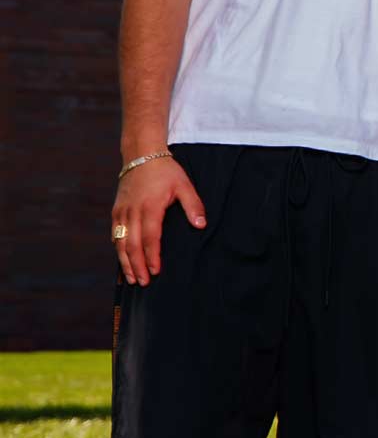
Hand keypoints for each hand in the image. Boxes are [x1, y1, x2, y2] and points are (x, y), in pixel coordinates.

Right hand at [112, 156, 205, 286]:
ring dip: (125, 261)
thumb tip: (201, 225)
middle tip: (142, 283)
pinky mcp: (116, 210)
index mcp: (150, 207)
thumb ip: (194, 205)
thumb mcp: (184, 184)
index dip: (152, 256)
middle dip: (136, 265)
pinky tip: (123, 261)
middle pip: (132, 244)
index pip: (151, 237)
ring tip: (130, 278)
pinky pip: (115, 233)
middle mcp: (132, 211)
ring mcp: (122, 211)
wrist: (141, 155)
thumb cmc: (165, 171)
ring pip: (120, 241)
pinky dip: (118, 249)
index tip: (156, 271)